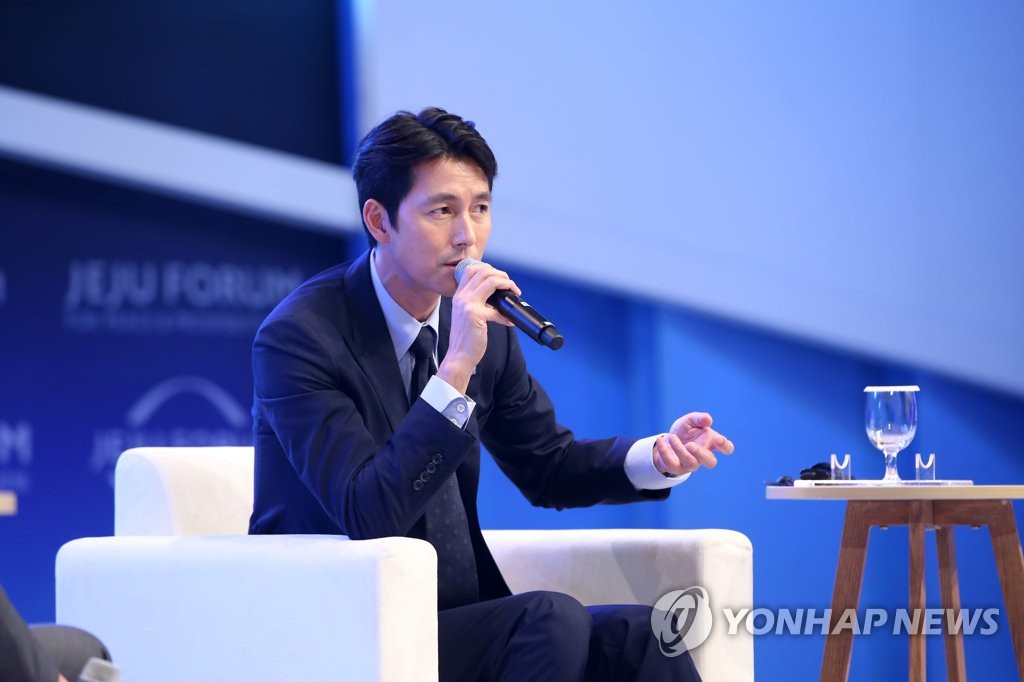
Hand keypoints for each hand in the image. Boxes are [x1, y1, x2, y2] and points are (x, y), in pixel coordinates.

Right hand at [436, 261, 518, 392]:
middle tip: (511, 286)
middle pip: (483, 271)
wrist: (459, 356)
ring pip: (490, 280)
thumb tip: (498, 297)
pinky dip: (507, 314)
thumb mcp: (469, 315)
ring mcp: (467, 304)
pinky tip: (510, 321)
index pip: (471, 269)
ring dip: (507, 284)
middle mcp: (461, 296)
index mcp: (459, 295)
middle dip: (502, 275)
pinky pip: (497, 308)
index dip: (489, 269)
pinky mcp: (475, 315)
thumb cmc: (466, 338)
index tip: (500, 278)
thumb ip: (478, 303)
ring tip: (514, 293)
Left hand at [653, 412, 734, 476]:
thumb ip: (699, 418)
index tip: (717, 440)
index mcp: (711, 443)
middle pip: (711, 462)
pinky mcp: (676, 468)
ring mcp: (690, 464)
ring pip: (691, 463)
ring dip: (680, 450)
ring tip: (672, 437)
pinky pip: (672, 464)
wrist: (668, 441)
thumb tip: (708, 419)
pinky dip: (665, 452)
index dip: (725, 446)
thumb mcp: (690, 420)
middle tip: (690, 444)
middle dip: (702, 454)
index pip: (726, 448)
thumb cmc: (685, 431)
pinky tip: (661, 440)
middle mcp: (703, 456)